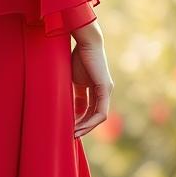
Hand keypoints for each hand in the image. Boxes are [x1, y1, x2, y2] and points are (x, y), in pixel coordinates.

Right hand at [71, 20, 112, 137]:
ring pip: (98, 116)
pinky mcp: (105, 89)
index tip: (69, 126)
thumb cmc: (77, 55)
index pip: (89, 108)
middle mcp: (104, 90)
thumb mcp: (74, 79)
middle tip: (71, 134)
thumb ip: (74, 93)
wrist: (85, 42)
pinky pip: (101, 112)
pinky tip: (81, 127)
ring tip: (74, 133)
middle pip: (94, 114)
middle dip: (83, 126)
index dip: (80, 119)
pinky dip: (91, 121)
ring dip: (86, 126)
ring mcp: (106, 90)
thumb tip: (68, 108)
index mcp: (96, 87)